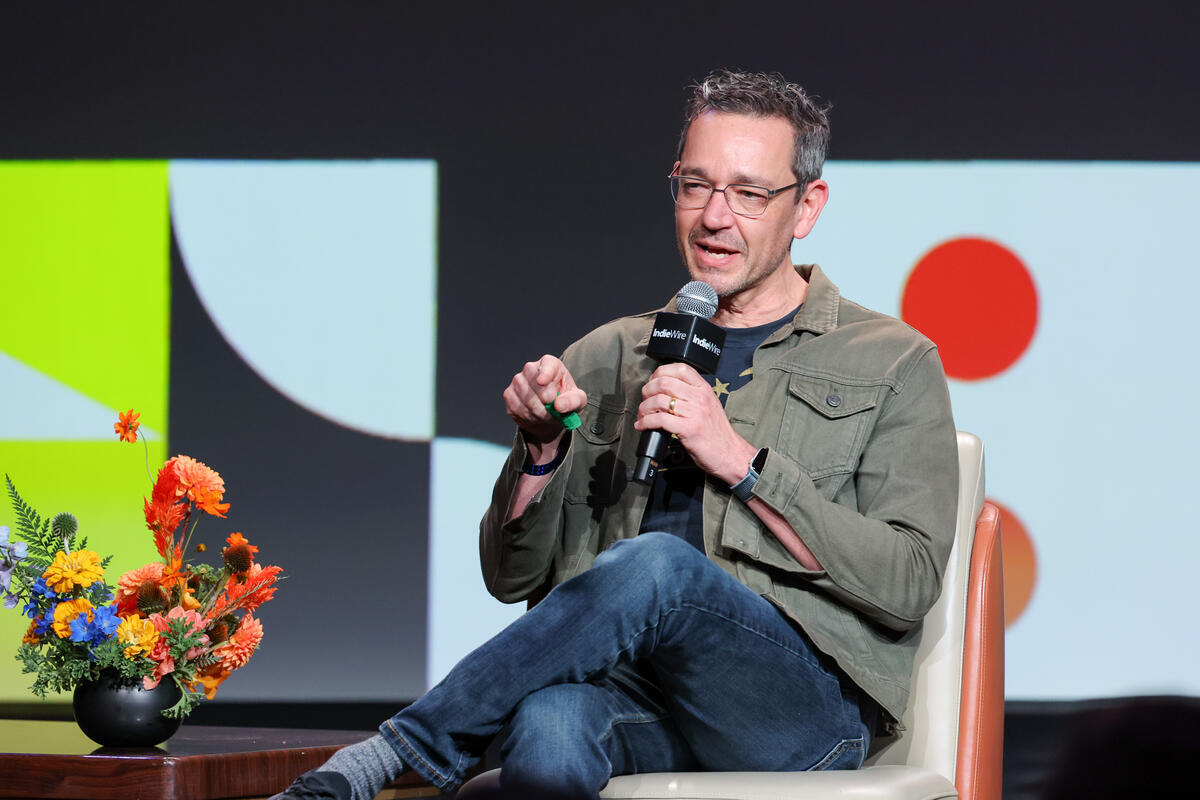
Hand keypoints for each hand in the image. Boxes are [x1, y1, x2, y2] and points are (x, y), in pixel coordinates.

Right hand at [503, 355, 587, 455]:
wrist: (550, 411)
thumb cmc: (565, 400)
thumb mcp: (577, 401)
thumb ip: (573, 401)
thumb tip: (559, 405)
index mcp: (550, 364)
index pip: (547, 366)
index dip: (544, 374)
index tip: (542, 381)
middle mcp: (531, 368)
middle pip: (536, 387)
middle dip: (547, 405)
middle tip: (555, 411)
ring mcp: (517, 380)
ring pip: (527, 401)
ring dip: (539, 414)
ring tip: (547, 414)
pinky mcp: (509, 394)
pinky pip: (517, 409)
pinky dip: (528, 417)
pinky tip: (535, 416)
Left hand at [634, 363, 756, 483]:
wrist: (730, 453)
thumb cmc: (717, 433)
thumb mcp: (709, 405)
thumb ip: (692, 395)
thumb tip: (666, 391)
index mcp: (704, 389)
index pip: (680, 368)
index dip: (660, 372)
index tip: (653, 381)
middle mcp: (699, 398)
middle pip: (664, 382)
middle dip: (647, 390)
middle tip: (645, 399)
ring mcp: (694, 413)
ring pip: (659, 400)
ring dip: (644, 408)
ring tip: (643, 415)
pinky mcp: (688, 429)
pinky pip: (659, 419)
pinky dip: (645, 422)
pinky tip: (642, 426)